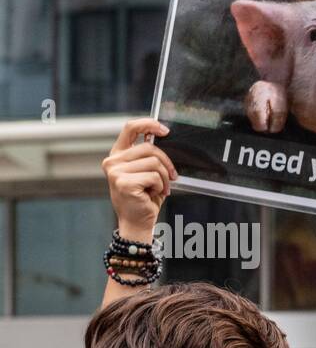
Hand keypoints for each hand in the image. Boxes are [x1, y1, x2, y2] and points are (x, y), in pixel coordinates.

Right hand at [102, 118, 176, 241]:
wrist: (137, 222)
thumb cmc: (143, 198)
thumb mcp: (145, 172)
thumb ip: (148, 156)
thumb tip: (161, 137)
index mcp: (118, 155)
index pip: (130, 128)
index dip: (149, 124)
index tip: (165, 131)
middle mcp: (113, 161)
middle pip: (149, 148)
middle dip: (166, 163)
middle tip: (172, 177)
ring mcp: (116, 171)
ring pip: (154, 163)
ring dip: (164, 178)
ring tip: (160, 189)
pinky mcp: (124, 182)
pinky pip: (154, 176)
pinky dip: (160, 186)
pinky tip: (152, 195)